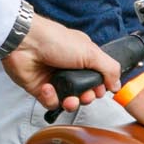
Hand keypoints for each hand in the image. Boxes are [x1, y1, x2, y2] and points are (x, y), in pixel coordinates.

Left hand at [1, 15, 120, 110]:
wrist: (25, 43)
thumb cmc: (55, 40)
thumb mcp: (90, 52)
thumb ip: (108, 69)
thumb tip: (117, 84)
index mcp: (83, 57)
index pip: (97, 78)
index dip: (100, 87)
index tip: (100, 89)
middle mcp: (69, 68)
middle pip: (84, 93)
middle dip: (87, 97)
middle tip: (85, 95)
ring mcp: (55, 79)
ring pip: (69, 101)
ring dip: (71, 103)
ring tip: (69, 99)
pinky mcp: (40, 89)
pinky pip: (51, 102)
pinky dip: (51, 98)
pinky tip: (48, 88)